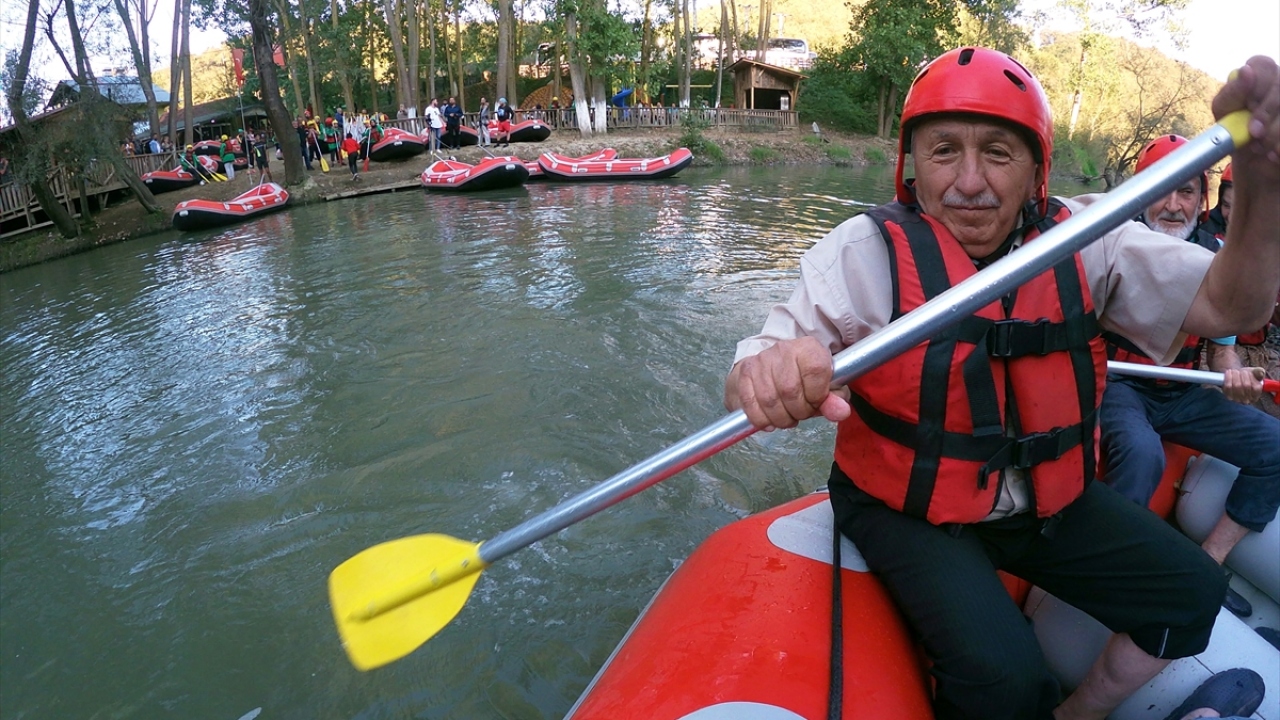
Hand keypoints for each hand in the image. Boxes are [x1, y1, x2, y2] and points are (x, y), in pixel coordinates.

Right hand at [725, 337, 850, 429]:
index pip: (816, 371)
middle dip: (798, 412)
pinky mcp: (744, 373)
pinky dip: (761, 420)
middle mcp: (783, 350)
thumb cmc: (804, 379)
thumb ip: (835, 400)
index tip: (816, 401)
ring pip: (769, 401)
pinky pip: (750, 404)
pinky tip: (769, 420)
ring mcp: (761, 360)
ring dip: (780, 418)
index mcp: (808, 348)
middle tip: (801, 413)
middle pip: (790, 390)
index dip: (817, 395)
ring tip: (787, 417)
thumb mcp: (827, 387)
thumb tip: (840, 412)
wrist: (774, 366)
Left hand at [1213, 56, 1279, 178]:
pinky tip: (1273, 154)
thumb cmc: (1237, 131)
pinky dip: (1279, 145)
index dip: (1257, 85)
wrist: (1253, 162)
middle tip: (1254, 132)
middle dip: (1267, 112)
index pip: (1263, 65)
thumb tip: (1245, 71)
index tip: (1249, 105)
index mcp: (1261, 73)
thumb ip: (1232, 94)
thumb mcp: (1226, 115)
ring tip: (1259, 147)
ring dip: (1274, 132)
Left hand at [1221, 366, 1265, 403]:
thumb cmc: (1247, 376)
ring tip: (1234, 371)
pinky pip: (1228, 387)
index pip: (1255, 388)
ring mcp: (1238, 399)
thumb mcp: (1255, 373)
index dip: (1251, 378)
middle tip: (1240, 370)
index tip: (1246, 371)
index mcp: (1257, 395)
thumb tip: (1261, 372)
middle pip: (1246, 386)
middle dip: (1242, 376)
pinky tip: (1229, 373)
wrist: (1235, 378)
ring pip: (1236, 386)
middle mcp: (1248, 400)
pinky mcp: (1229, 397)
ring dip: (1235, 376)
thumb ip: (1259, 372)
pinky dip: (1228, 378)